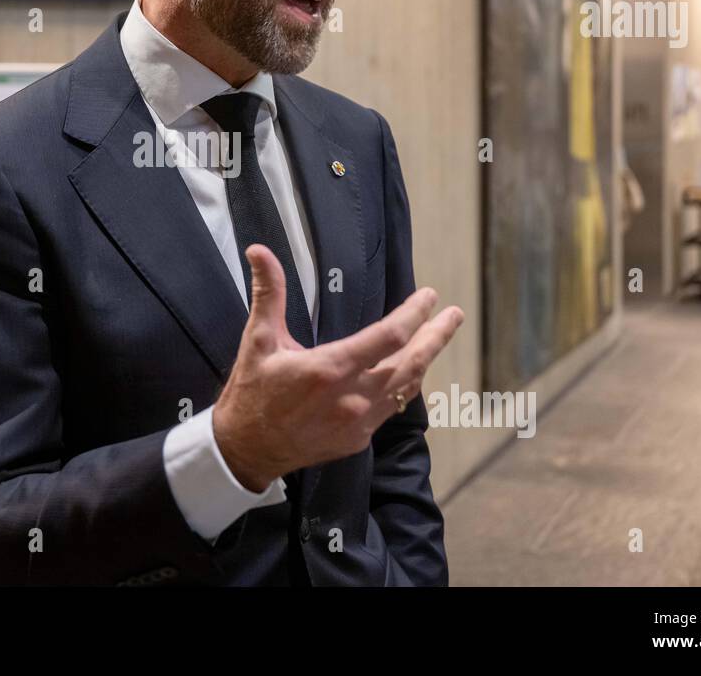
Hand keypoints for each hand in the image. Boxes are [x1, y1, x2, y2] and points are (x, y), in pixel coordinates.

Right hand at [213, 244, 462, 490]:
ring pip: (407, 386)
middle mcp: (353, 397)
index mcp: (330, 368)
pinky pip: (392, 407)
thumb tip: (260, 251)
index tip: (429, 297)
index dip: (415, 314)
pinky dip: (406, 385)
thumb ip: (268, 293)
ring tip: (439, 337)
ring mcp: (359, 421)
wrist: (245, 450)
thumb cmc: (251, 392)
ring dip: (426, 360)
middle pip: (412, 362)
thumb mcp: (257, 340)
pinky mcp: (358, 438)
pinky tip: (410, 372)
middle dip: (436, 336)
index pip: (390, 336)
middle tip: (454, 315)